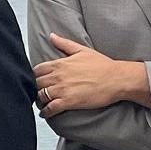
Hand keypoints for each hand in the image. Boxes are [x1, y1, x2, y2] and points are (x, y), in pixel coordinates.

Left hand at [35, 36, 150, 116]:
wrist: (116, 79)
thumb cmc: (102, 65)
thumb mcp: (82, 50)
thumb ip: (64, 44)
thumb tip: (51, 36)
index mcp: (60, 63)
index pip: (37, 69)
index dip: (34, 75)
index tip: (34, 80)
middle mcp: (58, 76)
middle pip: (36, 83)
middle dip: (34, 88)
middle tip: (35, 93)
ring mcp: (63, 89)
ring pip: (41, 96)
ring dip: (38, 101)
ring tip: (39, 104)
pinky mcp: (69, 101)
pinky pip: (51, 108)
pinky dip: (45, 112)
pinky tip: (45, 114)